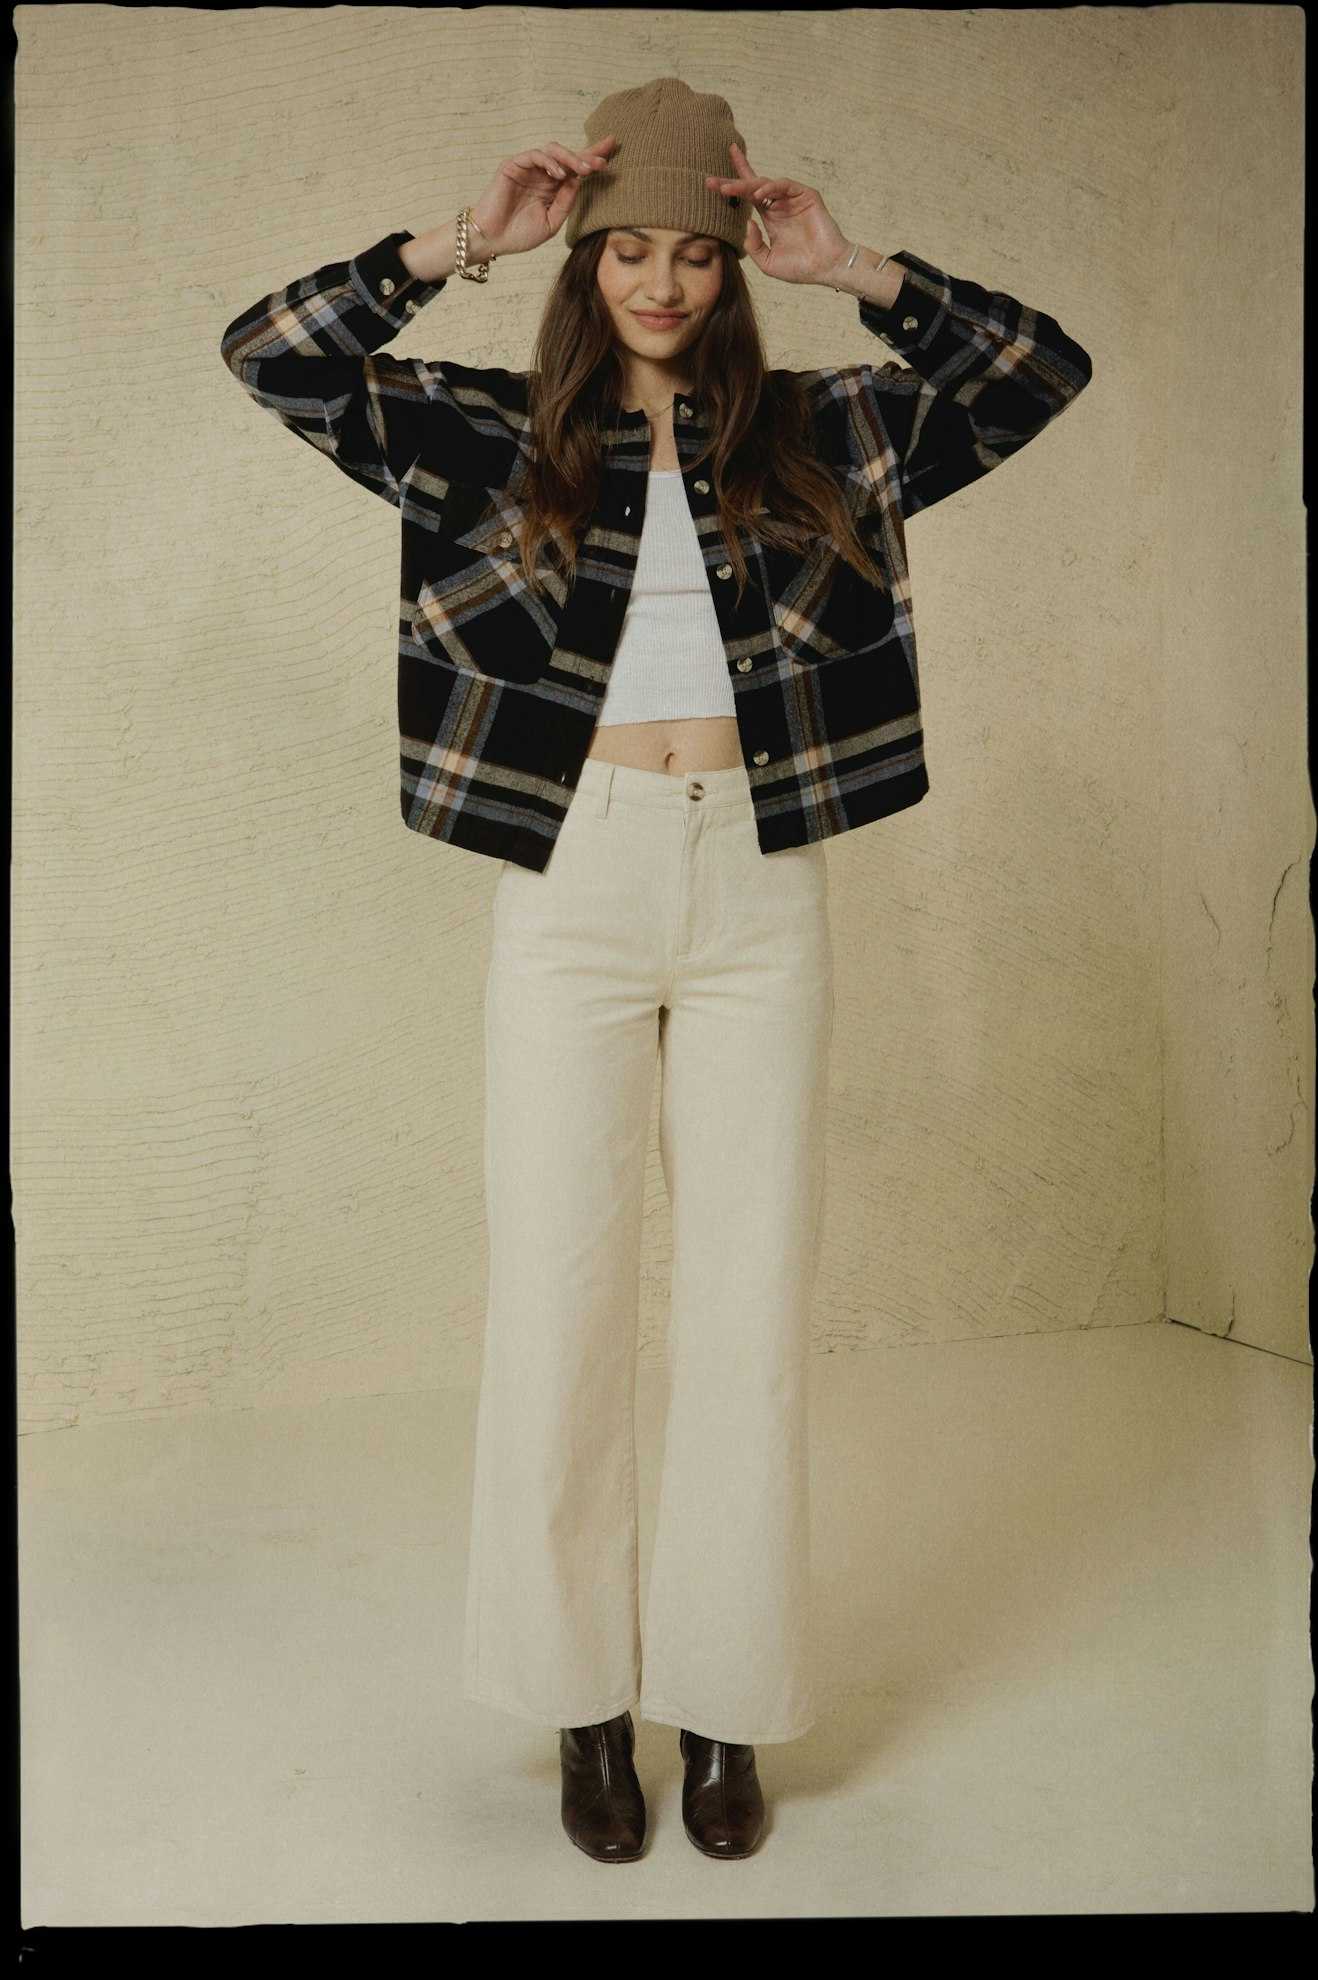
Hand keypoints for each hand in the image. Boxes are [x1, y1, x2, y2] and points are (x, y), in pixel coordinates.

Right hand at [468, 134, 618, 257]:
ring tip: (583, 169)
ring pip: (553, 151)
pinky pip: (534, 155)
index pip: (576, 169)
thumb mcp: (551, 222)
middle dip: (587, 155)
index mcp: (553, 188)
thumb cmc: (519, 234)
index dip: (592, 157)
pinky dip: (548, 161)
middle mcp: (543, 174)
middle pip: (568, 156)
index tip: (612, 149)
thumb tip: (581, 180)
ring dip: (570, 158)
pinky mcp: (513, 165)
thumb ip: (566, 202)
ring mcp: (528, 168)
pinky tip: (559, 174)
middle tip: (602, 160)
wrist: (492, 240)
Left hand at [705, 140, 853, 285]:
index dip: (731, 186)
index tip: (710, 182)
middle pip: (752, 186)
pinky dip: (770, 188)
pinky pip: (784, 185)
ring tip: (730, 190)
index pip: (748, 196)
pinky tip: (758, 195)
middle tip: (711, 182)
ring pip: (766, 184)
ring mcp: (792, 199)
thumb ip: (752, 245)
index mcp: (770, 217)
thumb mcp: (767, 262)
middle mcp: (779, 205)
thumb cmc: (800, 268)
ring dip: (746, 185)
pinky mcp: (806, 196)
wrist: (826, 268)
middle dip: (731, 182)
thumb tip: (745, 222)